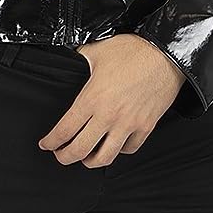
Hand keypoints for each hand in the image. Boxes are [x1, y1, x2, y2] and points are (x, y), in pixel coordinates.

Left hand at [37, 34, 186, 167]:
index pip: (64, 130)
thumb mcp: (97, 50)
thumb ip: (81, 58)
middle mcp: (108, 116)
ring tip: (85, 158)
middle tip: (60, 155)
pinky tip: (113, 145)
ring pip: (105, 157)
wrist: (165, 54)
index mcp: (92, 98)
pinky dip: (118, 151)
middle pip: (80, 150)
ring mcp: (128, 124)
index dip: (51, 141)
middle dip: (65, 157)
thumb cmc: (133, 51)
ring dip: (90, 161)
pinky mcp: (145, 127)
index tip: (46, 144)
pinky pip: (129, 149)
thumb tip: (71, 58)